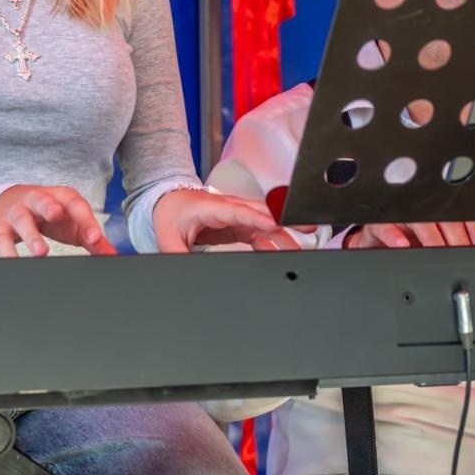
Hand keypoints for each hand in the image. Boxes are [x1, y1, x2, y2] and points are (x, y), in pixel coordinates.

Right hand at [0, 185, 116, 257]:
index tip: (94, 238)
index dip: (85, 220)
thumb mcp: (71, 222)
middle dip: (50, 207)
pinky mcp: (1, 225)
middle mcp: (38, 200)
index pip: (75, 204)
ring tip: (40, 252)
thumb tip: (112, 255)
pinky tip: (14, 261)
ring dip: (31, 235)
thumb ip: (92, 238)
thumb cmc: (49, 214)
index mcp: (61, 197)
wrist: (10, 201)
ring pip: (22, 220)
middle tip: (56, 216)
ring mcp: (18, 211)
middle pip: (44, 201)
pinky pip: (3, 238)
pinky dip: (7, 250)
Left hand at [152, 189, 299, 252]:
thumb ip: (177, 255)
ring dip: (284, 234)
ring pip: (266, 222)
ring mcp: (237, 216)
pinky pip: (261, 233)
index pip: (240, 212)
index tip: (276, 225)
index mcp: (213, 207)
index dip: (259, 218)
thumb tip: (184, 273)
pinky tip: (282, 253)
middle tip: (307, 227)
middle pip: (262, 212)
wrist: (169, 201)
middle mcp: (230, 209)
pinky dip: (273, 242)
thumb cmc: (171, 212)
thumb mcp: (167, 237)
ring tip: (300, 250)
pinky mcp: (240, 225)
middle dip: (284, 220)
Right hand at [345, 221, 474, 248]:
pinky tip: (402, 244)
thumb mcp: (444, 240)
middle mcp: (424, 210)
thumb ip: (471, 239)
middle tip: (464, 256)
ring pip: (420, 221)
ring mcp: (402, 215)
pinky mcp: (380, 222)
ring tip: (439, 252)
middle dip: (458, 240)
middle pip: (446, 219)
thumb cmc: (412, 236)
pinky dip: (394, 235)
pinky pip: (386, 226)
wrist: (375, 238)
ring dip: (432, 238)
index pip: (466, 217)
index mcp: (442, 211)